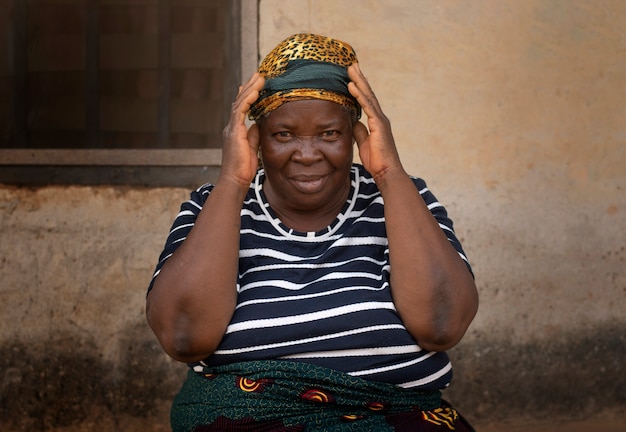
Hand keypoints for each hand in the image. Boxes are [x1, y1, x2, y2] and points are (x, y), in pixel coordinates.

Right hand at [219, 73, 264, 186]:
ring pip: (239, 102)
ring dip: (250, 88)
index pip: (241, 108)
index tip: (255, 84)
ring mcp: (231, 128)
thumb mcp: (252, 147)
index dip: (248, 95)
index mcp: (235, 131)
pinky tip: (255, 90)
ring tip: (259, 77)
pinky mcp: (234, 131)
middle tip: (258, 74)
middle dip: (249, 87)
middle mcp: (231, 127)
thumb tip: (258, 124)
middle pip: (239, 101)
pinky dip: (247, 99)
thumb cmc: (243, 168)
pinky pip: (240, 110)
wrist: (235, 180)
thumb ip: (254, 135)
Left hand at [348, 63, 402, 179]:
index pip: (366, 101)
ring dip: (359, 81)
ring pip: (368, 96)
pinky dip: (360, 95)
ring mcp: (380, 120)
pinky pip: (368, 107)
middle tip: (352, 65)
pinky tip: (352, 86)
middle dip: (360, 79)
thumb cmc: (377, 161)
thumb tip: (353, 121)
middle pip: (368, 94)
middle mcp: (379, 118)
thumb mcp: (364, 143)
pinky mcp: (379, 125)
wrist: (386, 172)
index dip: (359, 88)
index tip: (352, 77)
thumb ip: (360, 131)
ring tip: (351, 69)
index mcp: (376, 122)